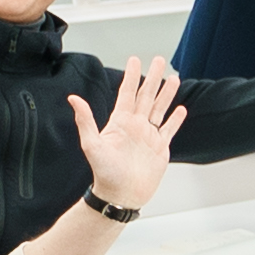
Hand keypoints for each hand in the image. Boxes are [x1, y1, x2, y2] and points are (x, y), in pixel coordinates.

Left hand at [68, 54, 185, 210]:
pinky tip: (180, 109)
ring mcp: (148, 136)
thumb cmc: (105, 174)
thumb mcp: (92, 145)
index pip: (128, 93)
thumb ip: (86, 121)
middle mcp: (135, 126)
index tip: (135, 60)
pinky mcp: (160, 148)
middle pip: (147, 96)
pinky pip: (169, 129)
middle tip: (160, 60)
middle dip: (153, 77)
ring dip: (167, 94)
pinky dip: (175, 119)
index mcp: (120, 122)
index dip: (131, 76)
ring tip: (174, 79)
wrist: (121, 195)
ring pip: (160, 109)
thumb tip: (73, 99)